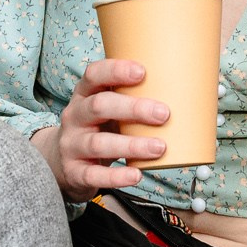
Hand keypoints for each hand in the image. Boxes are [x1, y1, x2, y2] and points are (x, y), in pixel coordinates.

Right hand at [33, 60, 169, 199]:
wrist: (61, 162)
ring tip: (159, 148)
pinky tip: (136, 175)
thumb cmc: (98, 129)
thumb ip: (132, 99)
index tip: (142, 72)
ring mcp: (71, 145)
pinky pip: (93, 175)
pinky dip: (116, 176)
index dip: (115, 71)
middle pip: (99, 106)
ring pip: (99, 143)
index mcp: (84, 95)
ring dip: (132, 145)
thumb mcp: (107, 110)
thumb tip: (185, 92)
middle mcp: (74, 116)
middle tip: (164, 114)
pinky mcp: (74, 172)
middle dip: (133, 108)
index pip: (93, 75)